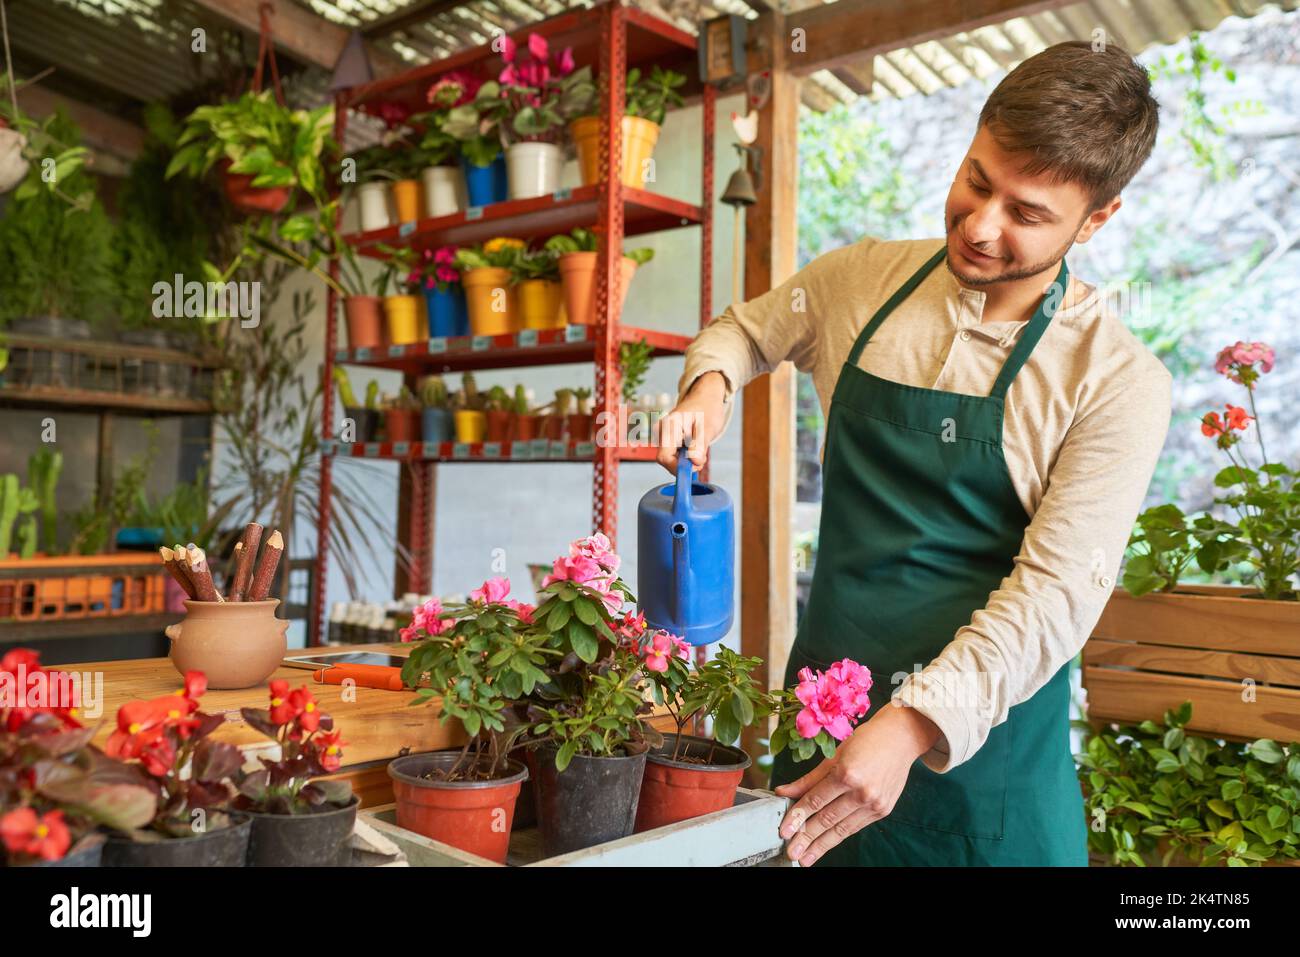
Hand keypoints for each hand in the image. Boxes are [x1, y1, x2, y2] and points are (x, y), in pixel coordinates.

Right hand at [656, 371, 728, 473]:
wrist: (706, 398)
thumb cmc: (707, 409)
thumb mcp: (708, 427)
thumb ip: (700, 445)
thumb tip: (695, 462)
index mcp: (669, 426)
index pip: (664, 457)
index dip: (677, 468)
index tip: (694, 468)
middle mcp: (662, 431)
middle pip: (666, 460)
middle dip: (684, 464)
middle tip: (701, 457)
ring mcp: (664, 435)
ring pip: (671, 458)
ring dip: (686, 460)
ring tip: (700, 447)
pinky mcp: (668, 438)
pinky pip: (674, 454)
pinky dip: (686, 456)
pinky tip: (694, 446)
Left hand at [775, 703, 939, 865]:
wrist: (901, 737)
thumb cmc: (866, 740)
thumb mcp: (834, 755)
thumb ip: (809, 778)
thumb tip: (784, 792)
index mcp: (848, 773)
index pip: (816, 801)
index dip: (797, 817)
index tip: (784, 831)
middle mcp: (862, 792)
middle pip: (827, 819)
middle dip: (806, 838)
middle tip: (790, 852)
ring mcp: (874, 804)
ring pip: (841, 829)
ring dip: (821, 845)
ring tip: (805, 857)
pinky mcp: (883, 811)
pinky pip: (855, 826)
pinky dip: (839, 836)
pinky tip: (825, 845)